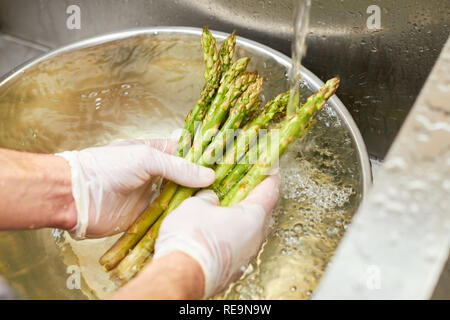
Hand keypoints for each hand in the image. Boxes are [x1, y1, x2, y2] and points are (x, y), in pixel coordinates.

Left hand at [56, 139, 214, 238]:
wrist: (75, 196)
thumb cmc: (106, 168)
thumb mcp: (145, 158)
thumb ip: (178, 166)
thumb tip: (208, 175)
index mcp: (155, 152)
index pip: (185, 151)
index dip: (204, 156)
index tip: (226, 161)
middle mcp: (156, 173)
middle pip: (186, 176)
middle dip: (204, 180)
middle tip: (229, 185)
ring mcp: (152, 195)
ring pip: (180, 197)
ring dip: (195, 200)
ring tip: (220, 202)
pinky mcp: (147, 216)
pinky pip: (169, 216)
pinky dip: (182, 216)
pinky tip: (199, 217)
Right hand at [153, 172, 279, 297]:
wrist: (180, 276)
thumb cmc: (191, 238)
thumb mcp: (196, 205)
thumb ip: (208, 197)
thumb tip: (211, 198)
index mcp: (253, 218)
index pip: (270, 190)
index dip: (270, 174)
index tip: (270, 164)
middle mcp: (255, 238)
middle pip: (262, 211)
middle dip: (255, 195)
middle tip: (246, 182)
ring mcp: (245, 255)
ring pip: (250, 229)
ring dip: (241, 215)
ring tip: (227, 204)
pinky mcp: (233, 267)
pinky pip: (238, 243)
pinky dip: (232, 231)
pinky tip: (217, 226)